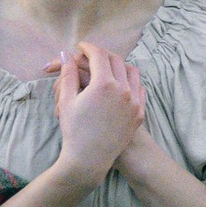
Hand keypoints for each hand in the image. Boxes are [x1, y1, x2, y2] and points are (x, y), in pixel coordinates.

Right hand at [53, 39, 147, 183]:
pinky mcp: (139, 113)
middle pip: (116, 60)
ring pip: (132, 71)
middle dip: (102, 54)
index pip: (99, 55)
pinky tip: (120, 83)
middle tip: (91, 55)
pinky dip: (130, 81)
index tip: (81, 47)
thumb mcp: (66, 100)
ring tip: (106, 67)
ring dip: (119, 65)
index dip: (88, 48)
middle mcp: (123, 90)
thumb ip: (68, 74)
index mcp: (104, 84)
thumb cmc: (74, 130)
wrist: (89, 159)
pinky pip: (139, 88)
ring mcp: (134, 101)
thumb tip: (66, 55)